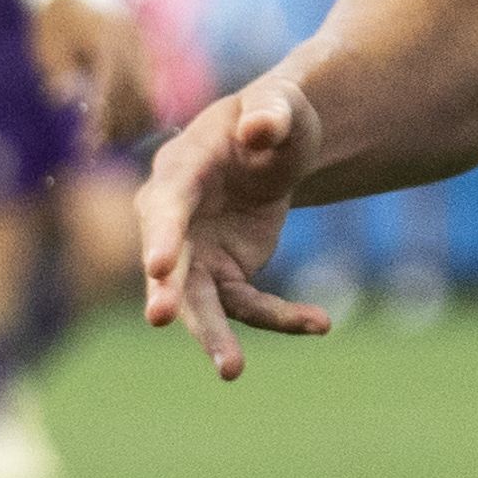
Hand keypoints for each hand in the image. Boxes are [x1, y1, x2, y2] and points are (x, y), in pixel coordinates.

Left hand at [37, 0, 158, 149]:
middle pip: (137, 95)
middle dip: (120, 127)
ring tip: (109, 142)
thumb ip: (58, 69)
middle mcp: (131, 45)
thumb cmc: (56, 17)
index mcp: (107, 40)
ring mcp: (142, 49)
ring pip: (149, 94)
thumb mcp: (48, 42)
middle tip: (96, 150)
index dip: (102, 117)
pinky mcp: (144, 55)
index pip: (110, 87)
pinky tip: (125, 128)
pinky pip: (151, 88)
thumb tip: (64, 98)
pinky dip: (140, 110)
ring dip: (132, 122)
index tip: (90, 142)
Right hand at [138, 73, 332, 378]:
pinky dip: (282, 318)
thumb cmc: (272, 119)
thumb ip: (271, 114)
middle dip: (165, 292)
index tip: (157, 265)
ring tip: (232, 371)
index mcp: (180, 173)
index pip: (165, 207)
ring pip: (199, 302)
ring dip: (214, 336)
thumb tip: (259, 129)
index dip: (160, 235)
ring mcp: (196, 254)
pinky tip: (320, 323)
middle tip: (161, 317)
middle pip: (168, 264)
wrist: (274, 148)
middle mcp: (174, 221)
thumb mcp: (281, 106)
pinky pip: (249, 305)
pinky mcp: (225, 276)